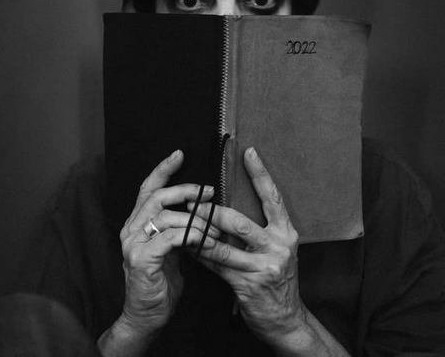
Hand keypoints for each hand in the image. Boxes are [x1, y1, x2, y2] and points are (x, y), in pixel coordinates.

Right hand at [117, 149, 217, 335]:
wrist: (147, 316)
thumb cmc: (162, 280)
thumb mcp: (171, 248)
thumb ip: (178, 226)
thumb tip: (201, 206)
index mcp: (137, 222)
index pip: (147, 188)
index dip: (163, 169)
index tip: (180, 153)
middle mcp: (130, 229)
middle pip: (156, 196)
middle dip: (185, 190)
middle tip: (209, 192)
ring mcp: (132, 244)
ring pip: (165, 215)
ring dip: (194, 219)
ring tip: (214, 229)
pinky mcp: (140, 260)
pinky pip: (168, 238)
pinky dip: (189, 235)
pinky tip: (202, 239)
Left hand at [187, 147, 304, 346]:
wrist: (286, 319)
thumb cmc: (277, 277)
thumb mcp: (276, 249)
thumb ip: (259, 228)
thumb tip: (228, 204)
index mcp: (286, 232)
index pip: (273, 197)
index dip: (260, 174)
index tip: (249, 151)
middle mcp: (278, 246)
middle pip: (239, 222)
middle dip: (211, 211)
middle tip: (192, 199)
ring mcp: (263, 266)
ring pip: (223, 245)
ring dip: (200, 233)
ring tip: (184, 221)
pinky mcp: (247, 284)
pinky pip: (217, 265)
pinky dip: (200, 254)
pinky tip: (188, 246)